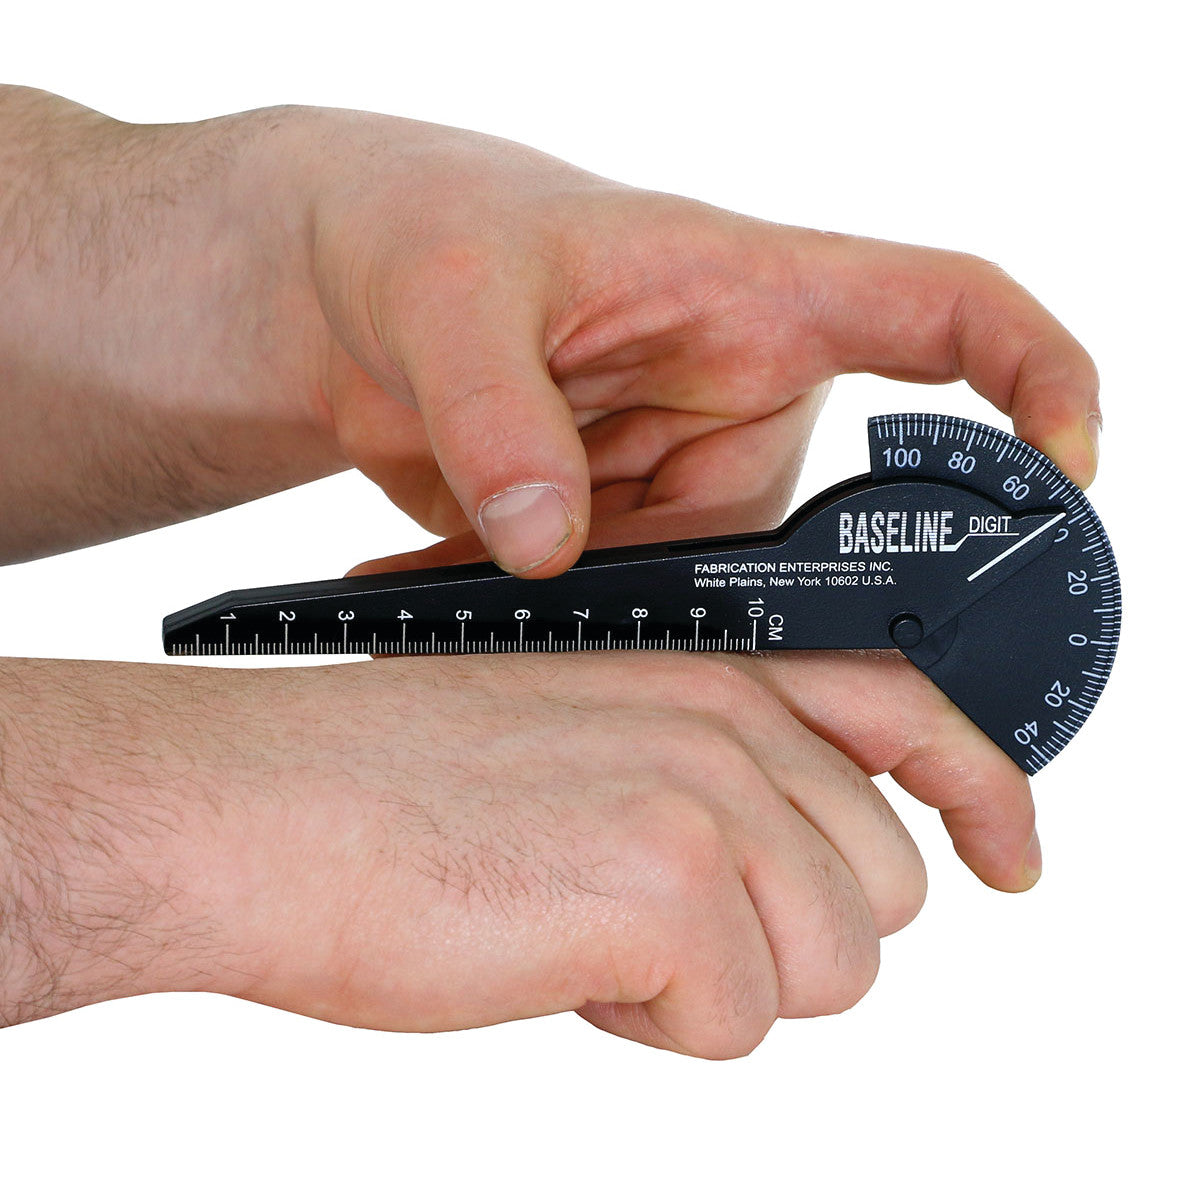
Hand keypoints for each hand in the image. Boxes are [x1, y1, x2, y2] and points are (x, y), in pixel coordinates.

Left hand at [0, 91, 1099, 565]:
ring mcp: (678, 472)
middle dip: (708, 598)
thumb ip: (499, 416)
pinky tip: (432, 581)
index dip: (1038, 383)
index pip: (951, 314)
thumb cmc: (416, 231)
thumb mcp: (447, 297)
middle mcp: (740, 397)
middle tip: (581, 616)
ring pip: (696, 590)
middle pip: (803, 535)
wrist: (340, 286)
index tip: (1071, 470)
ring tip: (462, 568)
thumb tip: (545, 546)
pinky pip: (610, 600)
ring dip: (589, 611)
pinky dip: (528, 611)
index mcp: (753, 298)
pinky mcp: (616, 525)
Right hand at [0, 649, 1032, 1054]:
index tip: (1007, 859)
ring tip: (591, 935)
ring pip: (832, 967)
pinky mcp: (668, 886)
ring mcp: (706, 794)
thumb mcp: (585, 726)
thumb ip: (711, 768)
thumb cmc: (396, 776)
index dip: (980, 795)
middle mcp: (726, 715)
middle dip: (784, 935)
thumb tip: (796, 867)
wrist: (263, 803)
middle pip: (879, 888)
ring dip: (718, 982)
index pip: (909, 715)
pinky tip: (558, 960)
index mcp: (707, 664)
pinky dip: (650, 1021)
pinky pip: (735, 1022)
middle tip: (653, 921)